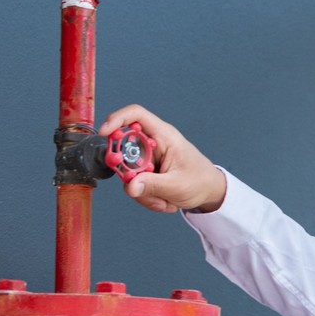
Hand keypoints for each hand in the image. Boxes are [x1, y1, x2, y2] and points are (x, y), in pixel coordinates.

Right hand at [95, 104, 227, 213]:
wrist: (209, 192)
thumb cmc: (200, 180)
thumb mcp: (177, 185)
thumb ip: (152, 185)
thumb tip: (130, 186)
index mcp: (164, 136)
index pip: (136, 116)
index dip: (117, 120)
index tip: (105, 135)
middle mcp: (154, 144)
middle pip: (125, 149)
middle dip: (129, 173)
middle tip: (139, 187)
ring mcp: (148, 158)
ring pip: (128, 172)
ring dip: (142, 191)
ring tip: (162, 199)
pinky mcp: (146, 172)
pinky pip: (134, 183)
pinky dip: (146, 196)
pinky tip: (162, 200)